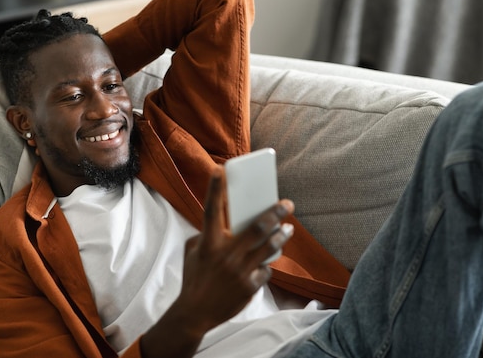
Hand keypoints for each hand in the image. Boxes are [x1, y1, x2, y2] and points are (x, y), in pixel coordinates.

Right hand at [140, 166, 293, 357]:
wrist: (195, 313)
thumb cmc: (194, 278)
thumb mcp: (193, 252)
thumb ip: (207, 234)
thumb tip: (228, 223)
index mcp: (208, 243)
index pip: (211, 210)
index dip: (215, 189)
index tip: (220, 169)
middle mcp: (225, 255)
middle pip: (256, 228)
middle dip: (275, 213)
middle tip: (287, 204)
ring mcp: (239, 271)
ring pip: (269, 248)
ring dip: (281, 236)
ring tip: (288, 229)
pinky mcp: (249, 287)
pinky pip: (265, 270)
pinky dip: (266, 264)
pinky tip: (266, 261)